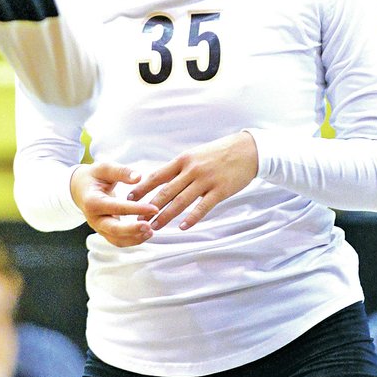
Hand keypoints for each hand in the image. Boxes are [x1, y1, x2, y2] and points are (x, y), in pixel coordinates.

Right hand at [70, 162, 157, 247]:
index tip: (154, 208)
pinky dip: (132, 240)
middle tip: (150, 227)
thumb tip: (138, 177)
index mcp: (92, 201)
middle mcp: (94, 218)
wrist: (80, 188)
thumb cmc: (94, 176)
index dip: (136, 209)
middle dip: (133, 230)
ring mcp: (98, 227)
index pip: (116, 207)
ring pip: (116, 239)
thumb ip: (121, 171)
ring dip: (134, 238)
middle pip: (113, 229)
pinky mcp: (104, 232)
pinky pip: (118, 241)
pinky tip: (145, 234)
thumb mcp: (105, 168)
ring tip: (151, 231)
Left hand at [127, 132, 258, 231]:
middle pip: (166, 191)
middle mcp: (191, 170)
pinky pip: (203, 207)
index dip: (142, 188)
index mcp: (183, 160)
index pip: (157, 176)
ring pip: (181, 201)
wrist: (247, 149)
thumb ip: (180, 168)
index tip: (129, 198)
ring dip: (166, 215)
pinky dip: (192, 218)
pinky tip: (183, 227)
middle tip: (137, 218)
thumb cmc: (219, 153)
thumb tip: (161, 180)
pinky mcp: (220, 190)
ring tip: (155, 226)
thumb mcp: (195, 155)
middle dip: (149, 206)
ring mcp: (205, 180)